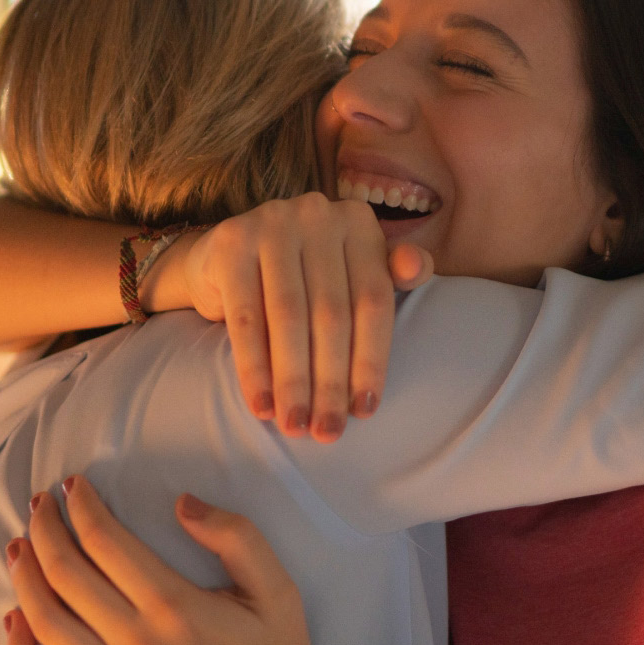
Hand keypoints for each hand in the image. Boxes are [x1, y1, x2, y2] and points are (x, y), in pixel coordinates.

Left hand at [3, 475, 332, 644]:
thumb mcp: (277, 592)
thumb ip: (237, 537)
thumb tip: (183, 504)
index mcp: (174, 607)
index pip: (105, 541)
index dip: (81, 506)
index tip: (73, 487)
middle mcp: (136, 644)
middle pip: (66, 573)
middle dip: (45, 529)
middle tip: (39, 506)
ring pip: (46, 622)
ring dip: (25, 578)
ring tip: (20, 548)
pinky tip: (14, 621)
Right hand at [163, 193, 432, 442]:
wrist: (225, 259)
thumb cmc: (303, 276)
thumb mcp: (351, 273)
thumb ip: (391, 275)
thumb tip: (418, 269)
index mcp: (358, 222)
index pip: (373, 301)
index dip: (371, 361)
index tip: (365, 412)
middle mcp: (317, 213)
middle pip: (331, 314)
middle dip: (330, 381)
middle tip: (326, 431)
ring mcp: (272, 222)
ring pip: (289, 318)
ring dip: (292, 381)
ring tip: (294, 425)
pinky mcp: (231, 241)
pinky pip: (246, 318)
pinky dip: (254, 367)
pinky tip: (261, 404)